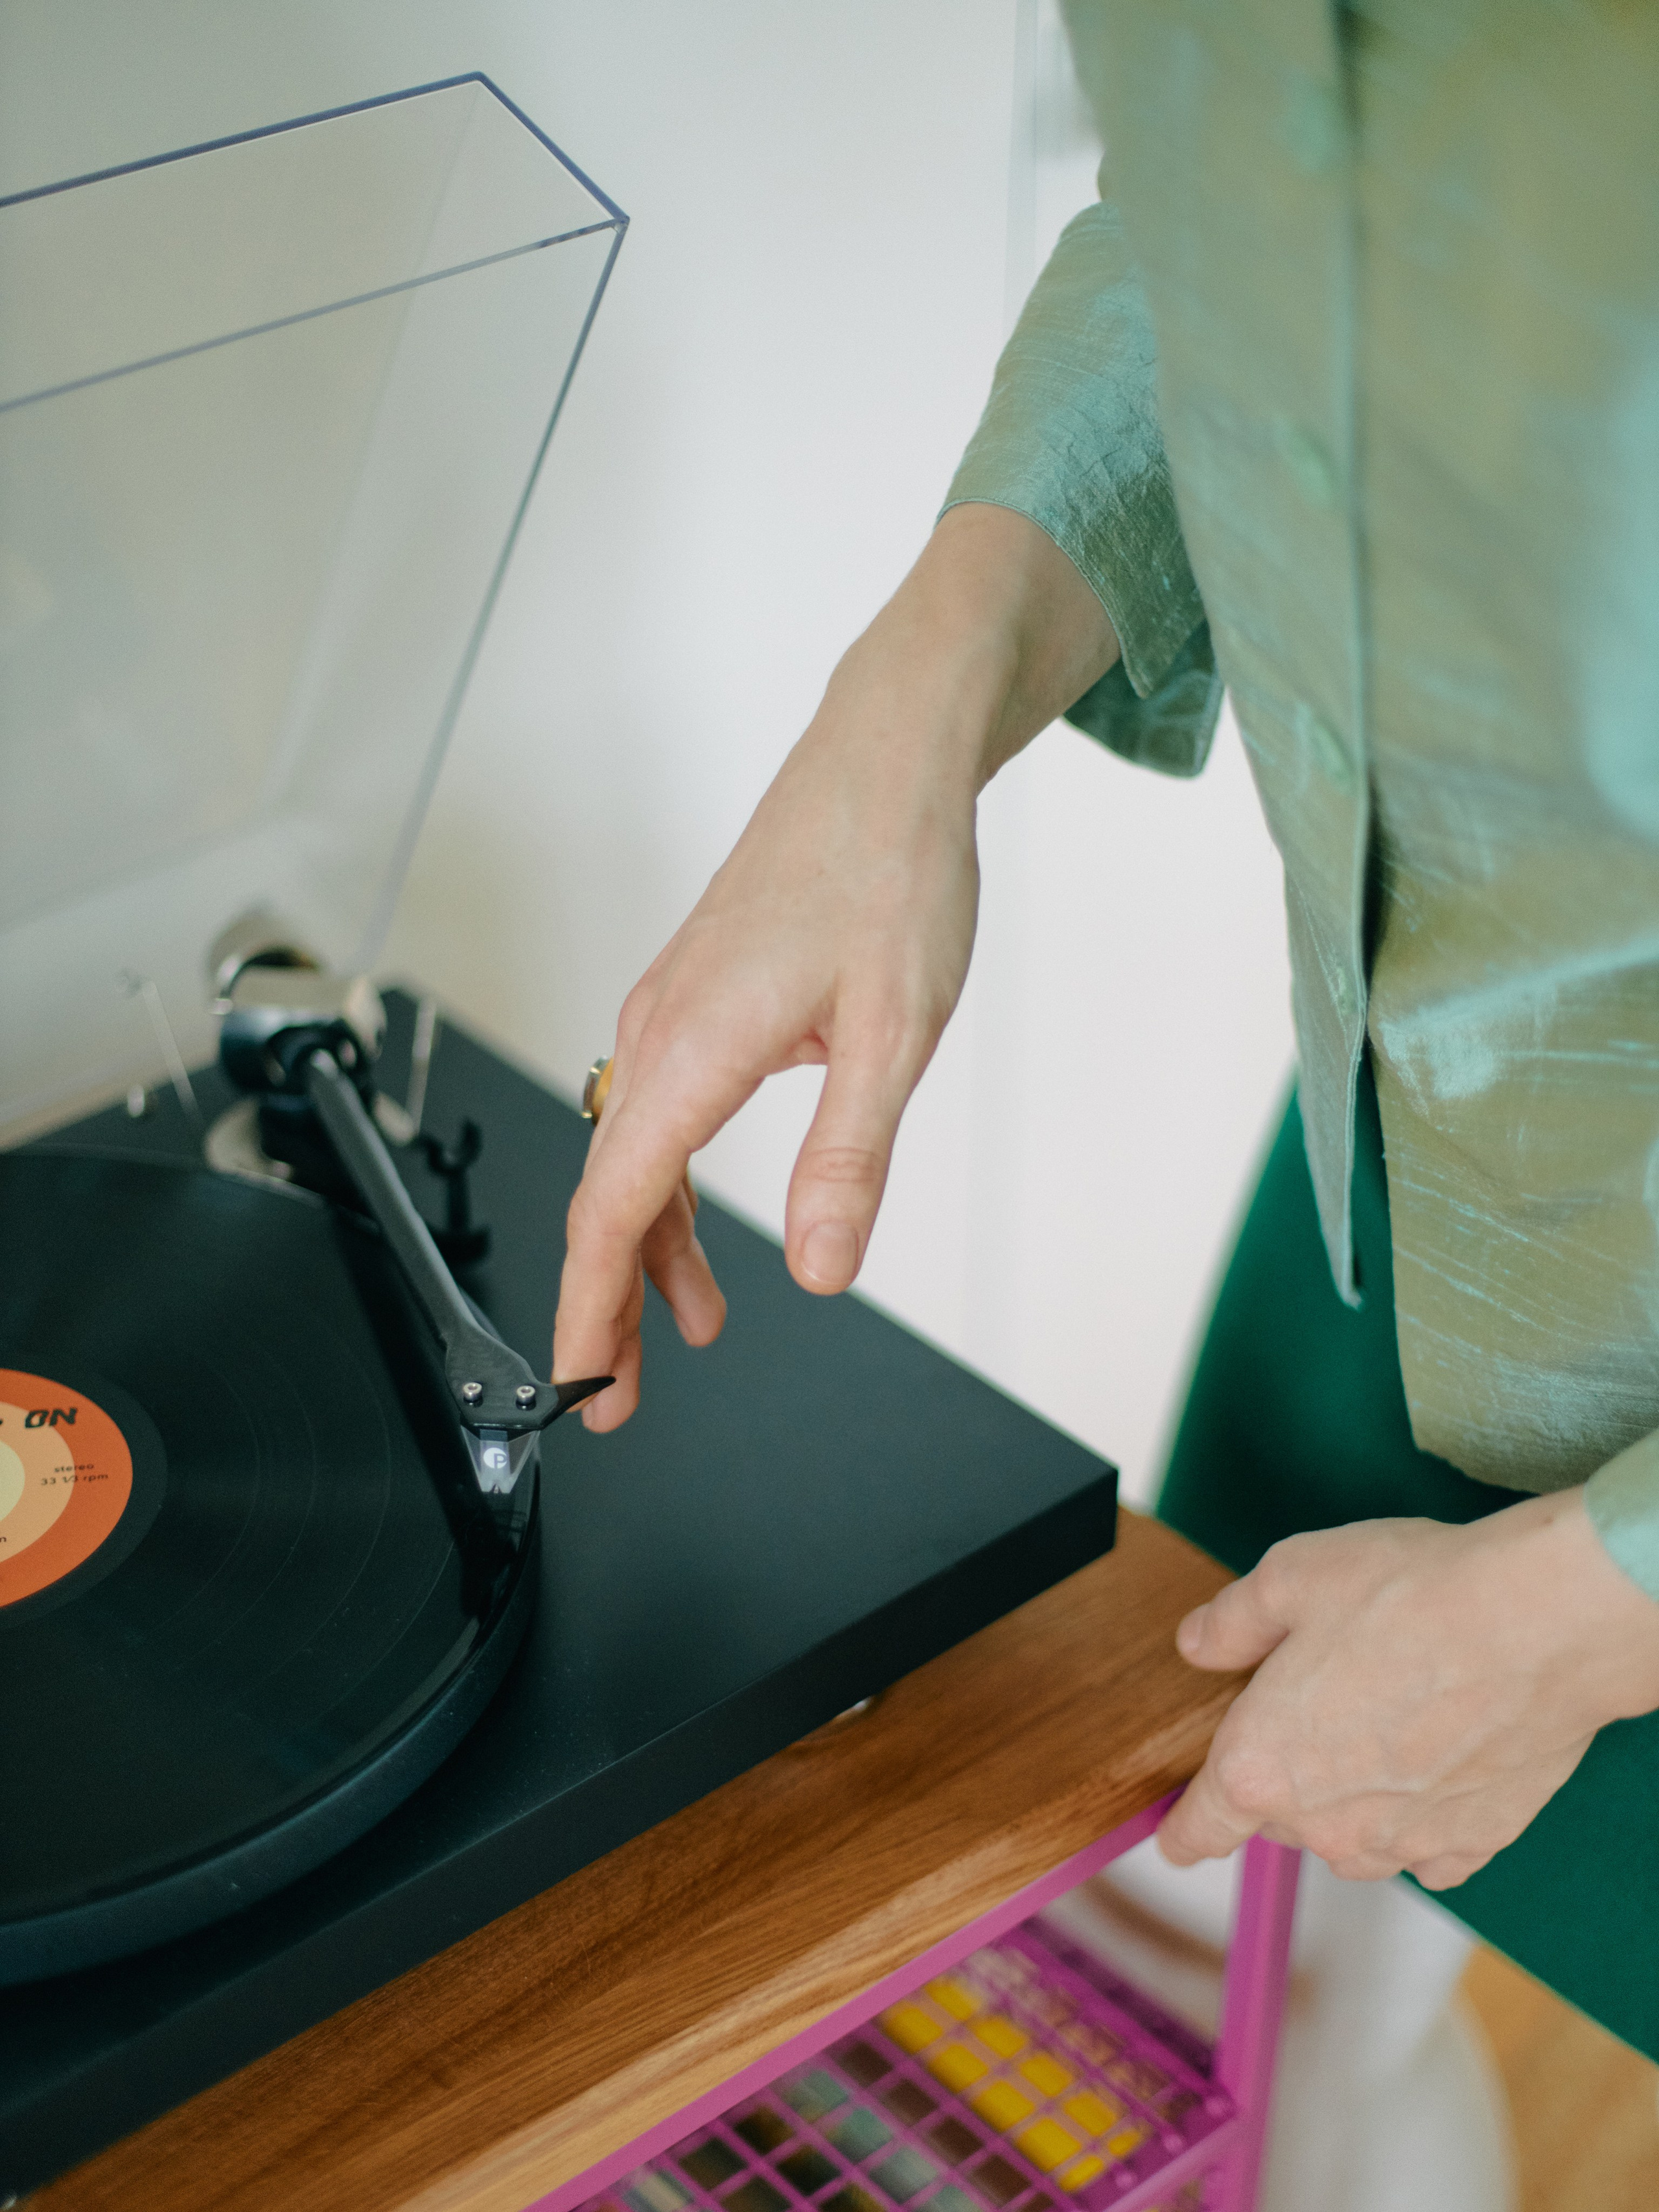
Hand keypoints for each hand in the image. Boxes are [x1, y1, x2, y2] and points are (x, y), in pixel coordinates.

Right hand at [552, 504, 1115, 1427]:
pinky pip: (660, 1116)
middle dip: (606, 1304)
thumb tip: (825, 1270)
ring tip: (684, 1330)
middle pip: (607, 1196)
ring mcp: (672, 1010)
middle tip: (619, 1397)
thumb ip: (849, 1160)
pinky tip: (708, 1229)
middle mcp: (660, 1029)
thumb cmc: (892, 871)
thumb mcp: (894, 1033)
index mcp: (693, 1047)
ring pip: (633, 1158)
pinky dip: (674, 1190)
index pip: (612, 1209)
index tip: (581, 1387)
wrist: (888, 759)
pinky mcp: (698, 998)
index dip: (588, 1310)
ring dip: (648, 1251)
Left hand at [1157, 1488, 1658, 1887]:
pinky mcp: (1474, 1843)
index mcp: (1261, 1768)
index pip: (1202, 1828)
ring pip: (1352, 1834)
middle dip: (1286, 1770)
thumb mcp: (1288, 1579)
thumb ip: (1230, 1622)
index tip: (1174, 1839)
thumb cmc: (1406, 1596)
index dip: (1182, 1830)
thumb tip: (1198, 1645)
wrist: (1535, 1624)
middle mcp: (1326, 1825)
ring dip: (1353, 1794)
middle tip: (1321, 1698)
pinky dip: (1422, 1812)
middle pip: (1281, 1816)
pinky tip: (1438, 1756)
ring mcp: (1403, 1843)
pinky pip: (1426, 1845)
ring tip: (1385, 1715)